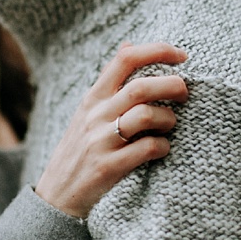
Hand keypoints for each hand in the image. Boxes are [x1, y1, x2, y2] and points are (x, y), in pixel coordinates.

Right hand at [35, 42, 188, 218]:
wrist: (56, 195)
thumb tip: (129, 44)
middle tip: (184, 93)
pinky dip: (163, 146)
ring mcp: (101, 140)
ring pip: (146, 115)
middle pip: (141, 86)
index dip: (158, 50)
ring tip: (169, 125)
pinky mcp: (109, 166)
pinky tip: (162, 149)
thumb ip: (109, 82)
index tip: (182, 55)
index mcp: (93, 97)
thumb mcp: (87, 111)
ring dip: (168, 118)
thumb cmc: (80, 149)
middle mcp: (95, 114)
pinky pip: (148, 148)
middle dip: (173, 85)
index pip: (125, 58)